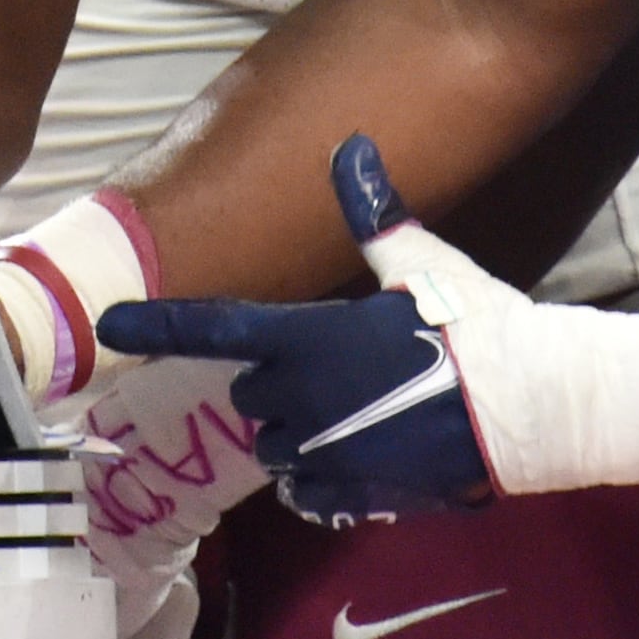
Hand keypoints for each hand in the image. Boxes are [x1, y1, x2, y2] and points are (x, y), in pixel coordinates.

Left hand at [103, 137, 497, 521]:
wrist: (530, 406)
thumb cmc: (473, 325)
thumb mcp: (420, 263)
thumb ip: (374, 212)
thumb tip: (350, 145)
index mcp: (307, 339)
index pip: (212, 329)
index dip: (155, 325)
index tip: (108, 327)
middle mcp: (302, 399)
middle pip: (255, 394)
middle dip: (282, 383)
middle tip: (345, 364)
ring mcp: (325, 452)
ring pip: (276, 447)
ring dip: (300, 431)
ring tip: (360, 409)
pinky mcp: (353, 493)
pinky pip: (307, 490)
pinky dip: (323, 475)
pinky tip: (366, 451)